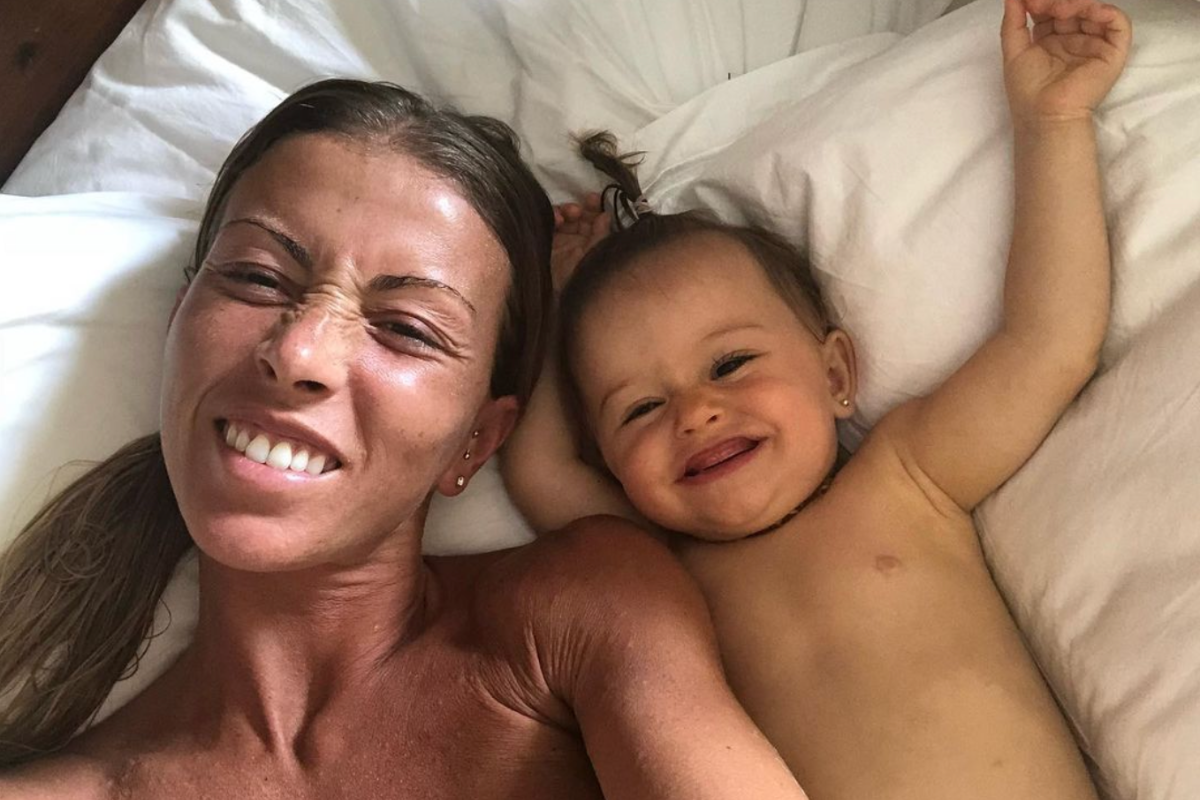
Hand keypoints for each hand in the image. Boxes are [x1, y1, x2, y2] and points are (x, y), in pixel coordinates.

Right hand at [552, 193, 609, 292]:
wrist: (560, 299)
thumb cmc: (582, 279)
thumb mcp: (595, 257)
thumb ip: (600, 235)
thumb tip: (605, 215)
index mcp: (593, 245)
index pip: (595, 221)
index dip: (595, 208)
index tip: (594, 198)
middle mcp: (578, 243)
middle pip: (579, 218)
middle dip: (579, 209)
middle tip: (578, 208)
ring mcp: (562, 243)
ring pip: (564, 219)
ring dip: (566, 211)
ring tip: (568, 214)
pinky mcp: (547, 244)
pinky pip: (549, 225)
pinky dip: (552, 217)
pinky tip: (556, 218)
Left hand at [1001, 0, 1130, 124]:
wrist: (1044, 114)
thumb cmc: (1028, 90)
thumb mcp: (1014, 50)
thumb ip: (1013, 22)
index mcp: (1051, 41)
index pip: (1051, 11)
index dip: (1042, 3)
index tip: (1029, 1)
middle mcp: (1073, 41)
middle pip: (1073, 8)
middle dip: (1058, 1)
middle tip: (1042, 4)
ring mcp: (1093, 46)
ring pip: (1094, 12)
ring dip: (1079, 4)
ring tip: (1061, 10)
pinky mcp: (1112, 53)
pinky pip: (1118, 25)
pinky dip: (1107, 12)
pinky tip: (1092, 12)